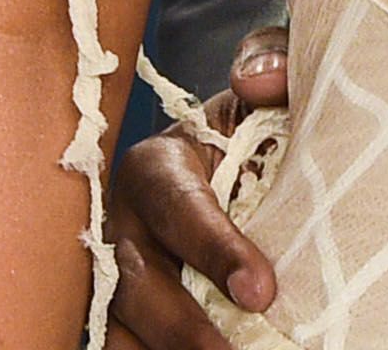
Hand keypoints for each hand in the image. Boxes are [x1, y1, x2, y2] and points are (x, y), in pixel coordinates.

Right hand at [110, 28, 291, 348]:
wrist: (235, 165)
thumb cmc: (250, 131)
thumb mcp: (263, 95)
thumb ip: (272, 66)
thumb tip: (259, 81)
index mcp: (156, 166)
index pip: (179, 208)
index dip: (215, 250)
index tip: (260, 289)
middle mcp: (123, 224)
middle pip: (135, 283)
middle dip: (180, 327)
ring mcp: (115, 274)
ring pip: (117, 324)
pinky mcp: (123, 312)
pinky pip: (123, 342)